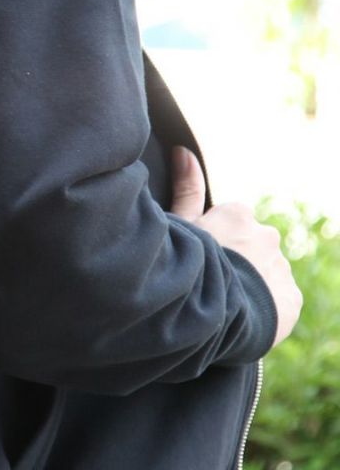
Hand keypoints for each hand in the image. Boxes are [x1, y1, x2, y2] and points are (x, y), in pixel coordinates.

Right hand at [169, 145, 302, 350]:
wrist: (211, 313)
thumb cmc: (187, 263)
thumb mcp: (179, 224)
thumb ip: (185, 188)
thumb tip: (184, 150)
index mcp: (238, 215)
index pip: (227, 226)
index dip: (211, 243)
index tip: (199, 260)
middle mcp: (266, 235)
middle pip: (249, 248)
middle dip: (235, 263)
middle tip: (211, 283)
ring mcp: (281, 267)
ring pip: (265, 274)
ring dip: (250, 285)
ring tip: (225, 306)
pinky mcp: (291, 298)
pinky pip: (278, 300)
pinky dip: (264, 308)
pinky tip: (241, 318)